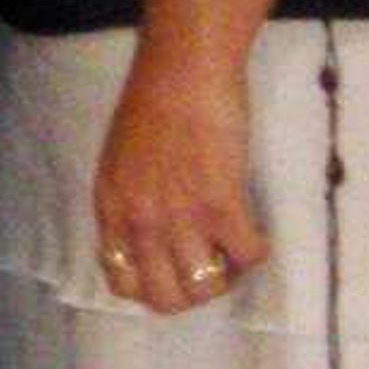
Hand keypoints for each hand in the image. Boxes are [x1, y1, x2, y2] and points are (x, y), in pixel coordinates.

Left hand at [91, 42, 266, 315]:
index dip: (154, 286)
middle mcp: (140, 221)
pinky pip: (247, 257)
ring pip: (206, 288)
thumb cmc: (152, 105)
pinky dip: (257, 252)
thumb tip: (148, 238)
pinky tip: (256, 231)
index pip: (123, 283)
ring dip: (227, 277)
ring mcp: (179, 216)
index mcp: (111, 209)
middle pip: (166, 297)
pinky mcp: (220, 203)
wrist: (181, 70)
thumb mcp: (119, 162)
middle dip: (193, 293)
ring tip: (234, 249)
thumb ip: (129, 203)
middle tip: (211, 266)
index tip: (175, 270)